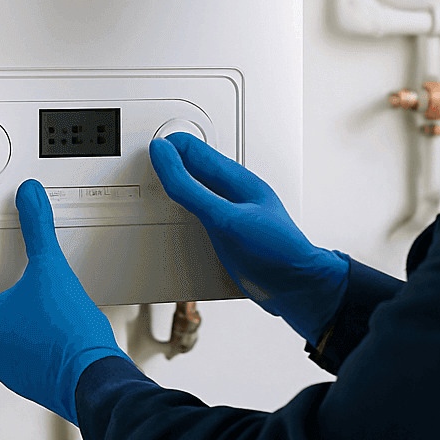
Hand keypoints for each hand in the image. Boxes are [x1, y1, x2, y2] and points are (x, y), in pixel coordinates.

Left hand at [0, 179, 128, 425]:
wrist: (94, 377)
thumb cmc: (65, 334)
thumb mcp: (50, 268)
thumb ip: (37, 229)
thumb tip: (29, 196)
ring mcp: (9, 370)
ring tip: (6, 306)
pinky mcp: (32, 378)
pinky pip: (16, 356)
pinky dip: (20, 340)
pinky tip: (40, 327)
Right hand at [149, 132, 347, 343]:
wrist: (297, 290)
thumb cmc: (275, 252)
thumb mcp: (224, 218)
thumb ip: (191, 189)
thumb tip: (163, 155)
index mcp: (234, 178)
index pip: (192, 148)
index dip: (166, 149)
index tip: (143, 158)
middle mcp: (232, 193)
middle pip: (191, 168)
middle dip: (167, 165)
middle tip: (141, 167)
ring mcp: (231, 214)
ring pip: (194, 193)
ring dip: (174, 190)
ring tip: (153, 187)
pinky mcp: (228, 236)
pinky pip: (198, 218)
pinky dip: (182, 216)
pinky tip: (175, 221)